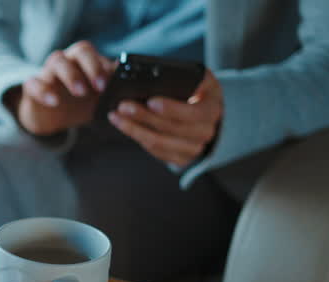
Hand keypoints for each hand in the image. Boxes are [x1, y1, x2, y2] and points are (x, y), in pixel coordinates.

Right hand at [11, 41, 115, 136]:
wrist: (50, 118)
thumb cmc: (77, 104)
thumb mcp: (97, 100)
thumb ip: (113, 93)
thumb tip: (135, 92)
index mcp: (85, 61)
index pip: (96, 54)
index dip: (104, 65)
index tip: (111, 84)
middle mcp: (68, 61)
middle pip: (80, 50)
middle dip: (92, 66)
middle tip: (101, 86)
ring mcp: (48, 72)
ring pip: (57, 61)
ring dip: (71, 75)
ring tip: (80, 92)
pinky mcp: (32, 87)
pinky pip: (34, 83)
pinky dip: (43, 90)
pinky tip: (53, 101)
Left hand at [107, 68, 223, 167]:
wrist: (206, 117)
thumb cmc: (199, 93)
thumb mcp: (201, 78)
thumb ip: (192, 76)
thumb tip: (176, 78)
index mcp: (211, 110)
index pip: (192, 113)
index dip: (170, 108)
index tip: (151, 100)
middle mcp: (205, 132)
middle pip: (170, 129)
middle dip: (144, 117)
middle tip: (124, 106)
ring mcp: (192, 149)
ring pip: (159, 142)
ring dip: (134, 129)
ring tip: (116, 116)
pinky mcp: (179, 159)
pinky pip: (154, 151)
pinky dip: (137, 137)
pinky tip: (124, 126)